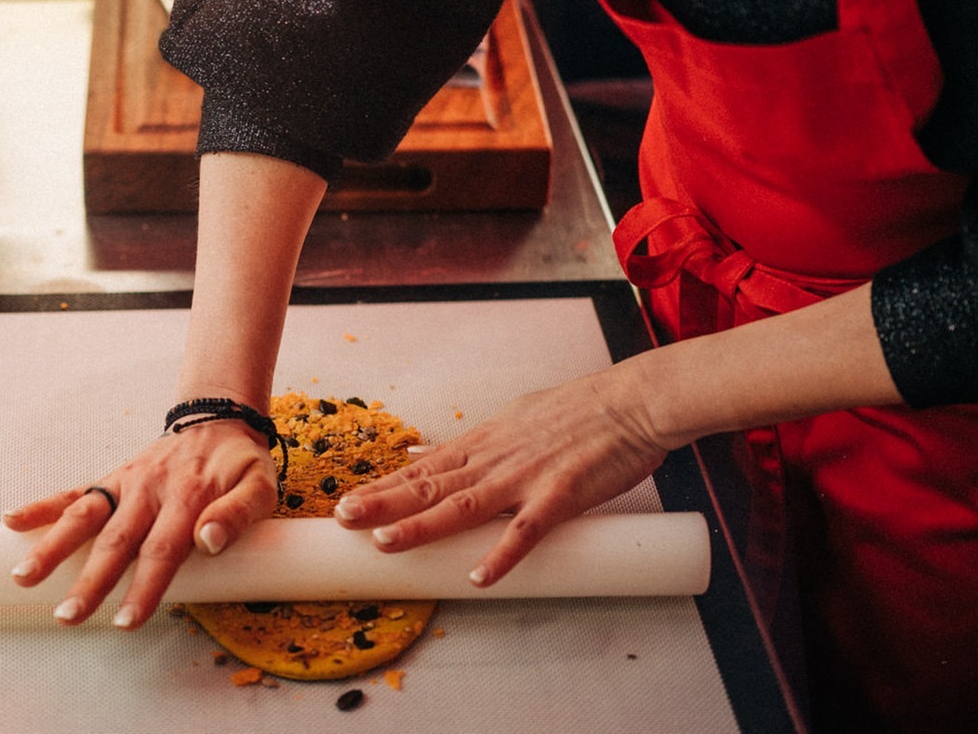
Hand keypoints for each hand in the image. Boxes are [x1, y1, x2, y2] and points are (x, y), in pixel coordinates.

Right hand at [3, 419, 278, 627]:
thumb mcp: (260, 486)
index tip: (124, 621)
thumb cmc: (240, 465)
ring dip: (52, 546)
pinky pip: (74, 493)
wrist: (219, 420)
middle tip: (66, 616)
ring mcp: (126, 484)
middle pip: (116, 541)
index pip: (163, 551)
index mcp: (188, 498)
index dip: (143, 588)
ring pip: (84, 517)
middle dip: (89, 582)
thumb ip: (238, 514)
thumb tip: (208, 542)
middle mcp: (150, 491)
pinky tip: (11, 521)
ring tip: (23, 576)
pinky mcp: (112, 479)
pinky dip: (42, 506)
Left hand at [330, 371, 669, 586]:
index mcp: (485, 442)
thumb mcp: (514, 417)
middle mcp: (496, 458)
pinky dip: (502, 553)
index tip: (347, 502)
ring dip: (423, 525)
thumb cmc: (581, 410)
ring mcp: (526, 477)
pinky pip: (526, 530)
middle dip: (383, 502)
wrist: (634, 402)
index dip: (383, 486)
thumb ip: (473, 442)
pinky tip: (480, 575)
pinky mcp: (561, 495)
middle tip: (342, 518)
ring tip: (385, 542)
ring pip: (464, 505)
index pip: (423, 468)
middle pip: (430, 485)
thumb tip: (427, 450)